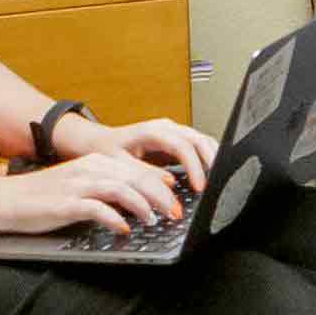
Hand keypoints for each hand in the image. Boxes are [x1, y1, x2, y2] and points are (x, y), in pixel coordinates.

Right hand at [0, 150, 179, 237]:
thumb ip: (110, 190)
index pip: (139, 169)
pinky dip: (114, 218)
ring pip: (122, 189)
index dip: (162, 184)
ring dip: (143, 205)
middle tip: (176, 213)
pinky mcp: (65, 203)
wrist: (5, 199)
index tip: (179, 199)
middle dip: (161, 195)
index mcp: (97, 162)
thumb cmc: (45, 197)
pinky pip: (97, 208)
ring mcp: (77, 184)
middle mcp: (90, 168)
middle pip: (136, 177)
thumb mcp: (82, 187)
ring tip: (156, 220)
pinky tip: (124, 229)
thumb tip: (144, 200)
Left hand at [70, 113, 217, 191]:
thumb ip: (145, 174)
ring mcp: (172, 131)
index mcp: (152, 131)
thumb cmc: (106, 151)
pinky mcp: (175, 139)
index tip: (199, 187)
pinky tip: (209, 172)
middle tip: (217, 183)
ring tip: (218, 179)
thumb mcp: (121, 165)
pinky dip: (206, 157)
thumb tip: (169, 183)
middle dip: (211, 161)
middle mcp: (165, 127)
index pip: (183, 146)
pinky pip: (197, 145)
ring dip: (212, 158)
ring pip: (201, 139)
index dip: (194, 167)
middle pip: (198, 139)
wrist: (98, 143)